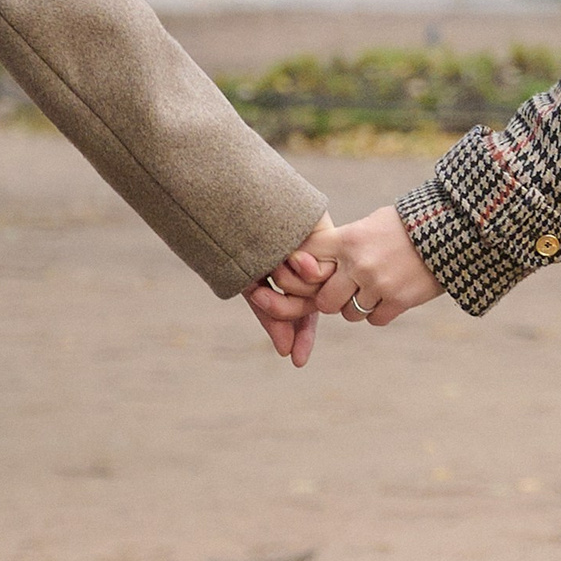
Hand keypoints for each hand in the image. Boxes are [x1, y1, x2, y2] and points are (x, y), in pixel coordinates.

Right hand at [246, 234, 336, 369]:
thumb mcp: (251, 284)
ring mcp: (318, 248)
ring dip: (295, 284)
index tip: (297, 360)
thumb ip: (273, 316)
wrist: (237, 200)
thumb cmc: (237, 243)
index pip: (303, 313)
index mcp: (291, 278)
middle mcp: (308, 264)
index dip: (302, 335)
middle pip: (312, 303)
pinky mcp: (324, 231)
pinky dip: (309, 266)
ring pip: (316, 287)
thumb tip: (287, 354)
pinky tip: (300, 261)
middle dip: (291, 308)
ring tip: (275, 269)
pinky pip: (323, 263)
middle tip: (266, 296)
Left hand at [311, 203, 440, 330]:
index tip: (317, 272)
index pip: (307, 259)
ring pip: (350, 313)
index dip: (306, 271)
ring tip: (372, 290)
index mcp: (348, 238)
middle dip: (332, 300)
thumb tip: (311, 263)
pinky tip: (389, 297)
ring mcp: (378, 284)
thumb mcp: (371, 223)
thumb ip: (343, 243)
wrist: (450, 229)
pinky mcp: (398, 300)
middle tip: (345, 291)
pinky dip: (379, 313)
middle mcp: (359, 263)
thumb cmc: (406, 225)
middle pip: (324, 300)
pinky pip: (374, 319)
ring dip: (357, 307)